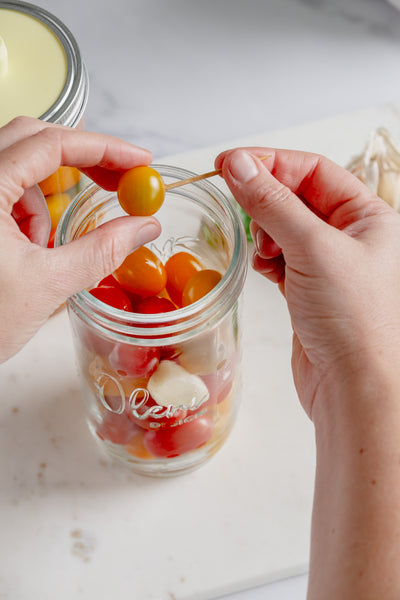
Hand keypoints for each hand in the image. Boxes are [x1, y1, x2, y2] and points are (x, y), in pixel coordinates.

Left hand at [0, 117, 160, 362]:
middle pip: (34, 140)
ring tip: (48, 248)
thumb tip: (144, 226)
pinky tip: (29, 252)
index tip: (140, 161)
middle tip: (119, 182)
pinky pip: (8, 194)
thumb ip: (101, 251)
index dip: (104, 148)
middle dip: (82, 161)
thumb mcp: (46, 286)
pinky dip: (30, 215)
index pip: (51, 144)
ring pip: (20, 169)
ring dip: (47, 201)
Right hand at [216, 148, 399, 418]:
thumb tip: (239, 165)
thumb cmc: (354, 320)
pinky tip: (263, 266)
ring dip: (264, 232)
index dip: (271, 163)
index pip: (314, 171)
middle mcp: (352, 237)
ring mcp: (329, 265)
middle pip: (297, 197)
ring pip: (285, 228)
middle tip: (234, 201)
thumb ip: (273, 203)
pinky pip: (280, 258)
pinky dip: (266, 257)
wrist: (354, 388)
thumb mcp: (313, 248)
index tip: (229, 163)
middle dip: (265, 200)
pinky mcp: (309, 290)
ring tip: (263, 251)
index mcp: (368, 216)